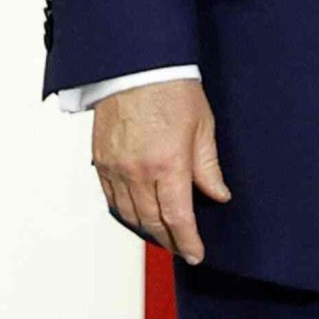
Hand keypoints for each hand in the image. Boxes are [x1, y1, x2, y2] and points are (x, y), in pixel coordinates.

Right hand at [91, 76, 228, 264]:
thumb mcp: (203, 127)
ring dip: (146, 229)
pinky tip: (137, 213)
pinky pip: (110, 197)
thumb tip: (218, 194)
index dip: (187, 241)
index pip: (177, 217)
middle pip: (152, 221)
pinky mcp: (101, 160)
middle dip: (169, 240)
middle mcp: (138, 170)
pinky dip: (125, 211)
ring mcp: (116, 166)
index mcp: (168, 163)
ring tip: (163, 234)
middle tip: (181, 247)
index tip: (195, 253)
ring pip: (129, 214)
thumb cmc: (170, 88)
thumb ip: (208, 167)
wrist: (136, 65)